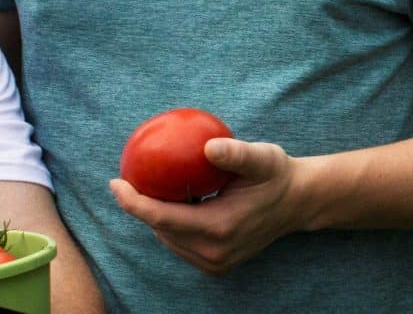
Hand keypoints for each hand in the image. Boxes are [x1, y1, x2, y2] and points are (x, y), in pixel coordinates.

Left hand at [108, 137, 307, 274]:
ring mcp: (215, 262)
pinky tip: (174, 203)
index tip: (115, 183)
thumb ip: (236, 153)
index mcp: (218, 227)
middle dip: (142, 206)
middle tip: (133, 179)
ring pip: (169, 239)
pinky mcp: (217, 265)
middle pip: (161, 229)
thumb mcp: (262, 158)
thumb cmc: (277, 175)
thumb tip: (208, 146)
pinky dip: (173, 226)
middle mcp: (214, 251)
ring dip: (158, 217)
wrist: (298, 203)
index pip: (161, 218)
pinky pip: (181, 245)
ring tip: (152, 189)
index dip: (133, 202)